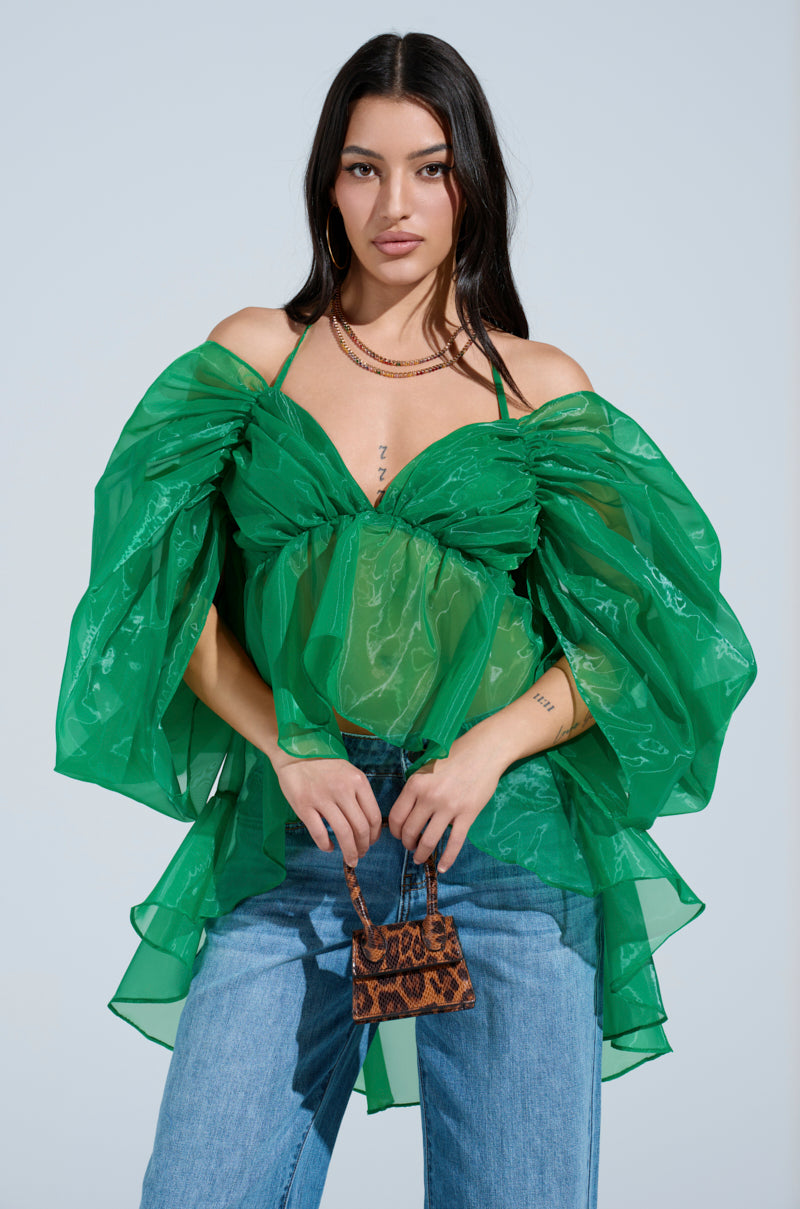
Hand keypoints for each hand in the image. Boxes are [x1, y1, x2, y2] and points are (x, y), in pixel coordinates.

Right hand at [274, 756, 382, 865]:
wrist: (294, 750)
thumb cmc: (323, 762)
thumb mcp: (348, 771)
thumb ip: (358, 793)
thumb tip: (367, 822)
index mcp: (358, 781)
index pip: (374, 816)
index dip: (374, 835)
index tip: (370, 842)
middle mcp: (343, 790)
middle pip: (361, 828)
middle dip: (363, 846)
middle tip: (360, 854)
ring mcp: (323, 798)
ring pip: (343, 833)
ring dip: (349, 851)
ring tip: (350, 859)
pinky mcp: (304, 806)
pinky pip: (319, 833)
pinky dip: (326, 845)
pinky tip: (328, 847)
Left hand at [387, 732, 505, 872]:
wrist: (484, 751)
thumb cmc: (454, 756)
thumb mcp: (426, 767)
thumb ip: (415, 788)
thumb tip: (405, 812)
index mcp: (415, 784)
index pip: (396, 816)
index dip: (395, 831)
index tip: (399, 836)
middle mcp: (429, 796)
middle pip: (410, 831)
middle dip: (407, 844)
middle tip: (410, 847)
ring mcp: (449, 807)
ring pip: (429, 840)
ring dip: (422, 854)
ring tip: (420, 859)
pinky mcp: (467, 814)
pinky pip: (454, 843)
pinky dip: (447, 859)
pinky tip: (443, 868)